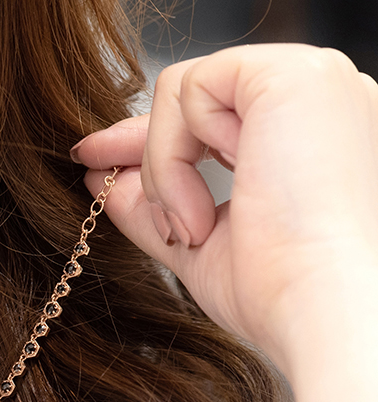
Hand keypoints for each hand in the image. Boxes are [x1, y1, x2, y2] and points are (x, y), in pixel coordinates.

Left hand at [71, 44, 377, 378]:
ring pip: (184, 93)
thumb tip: (106, 180)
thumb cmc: (285, 291)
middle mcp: (321, 100)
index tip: (98, 164)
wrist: (321, 308)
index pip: (219, 117)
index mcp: (313, 136)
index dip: (154, 142)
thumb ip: (158, 204)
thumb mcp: (202, 242)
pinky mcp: (293, 74)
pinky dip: (172, 154)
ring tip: (190, 229)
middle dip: (142, 147)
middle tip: (98, 178)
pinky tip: (201, 208)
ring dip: (164, 169)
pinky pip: (187, 87)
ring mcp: (313, 79)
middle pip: (198, 96)